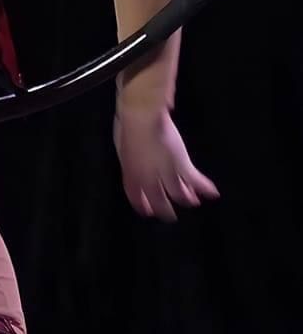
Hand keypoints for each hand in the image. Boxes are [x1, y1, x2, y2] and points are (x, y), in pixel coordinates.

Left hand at [113, 105, 219, 221]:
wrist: (141, 116)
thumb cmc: (128, 124)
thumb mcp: (122, 144)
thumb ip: (129, 157)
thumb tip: (131, 160)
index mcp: (130, 171)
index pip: (135, 195)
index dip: (142, 205)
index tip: (148, 212)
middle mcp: (148, 178)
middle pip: (157, 200)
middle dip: (165, 210)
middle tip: (170, 217)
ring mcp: (166, 173)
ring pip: (178, 194)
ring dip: (186, 199)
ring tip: (192, 202)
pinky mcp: (182, 165)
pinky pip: (195, 180)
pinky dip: (204, 188)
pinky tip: (213, 193)